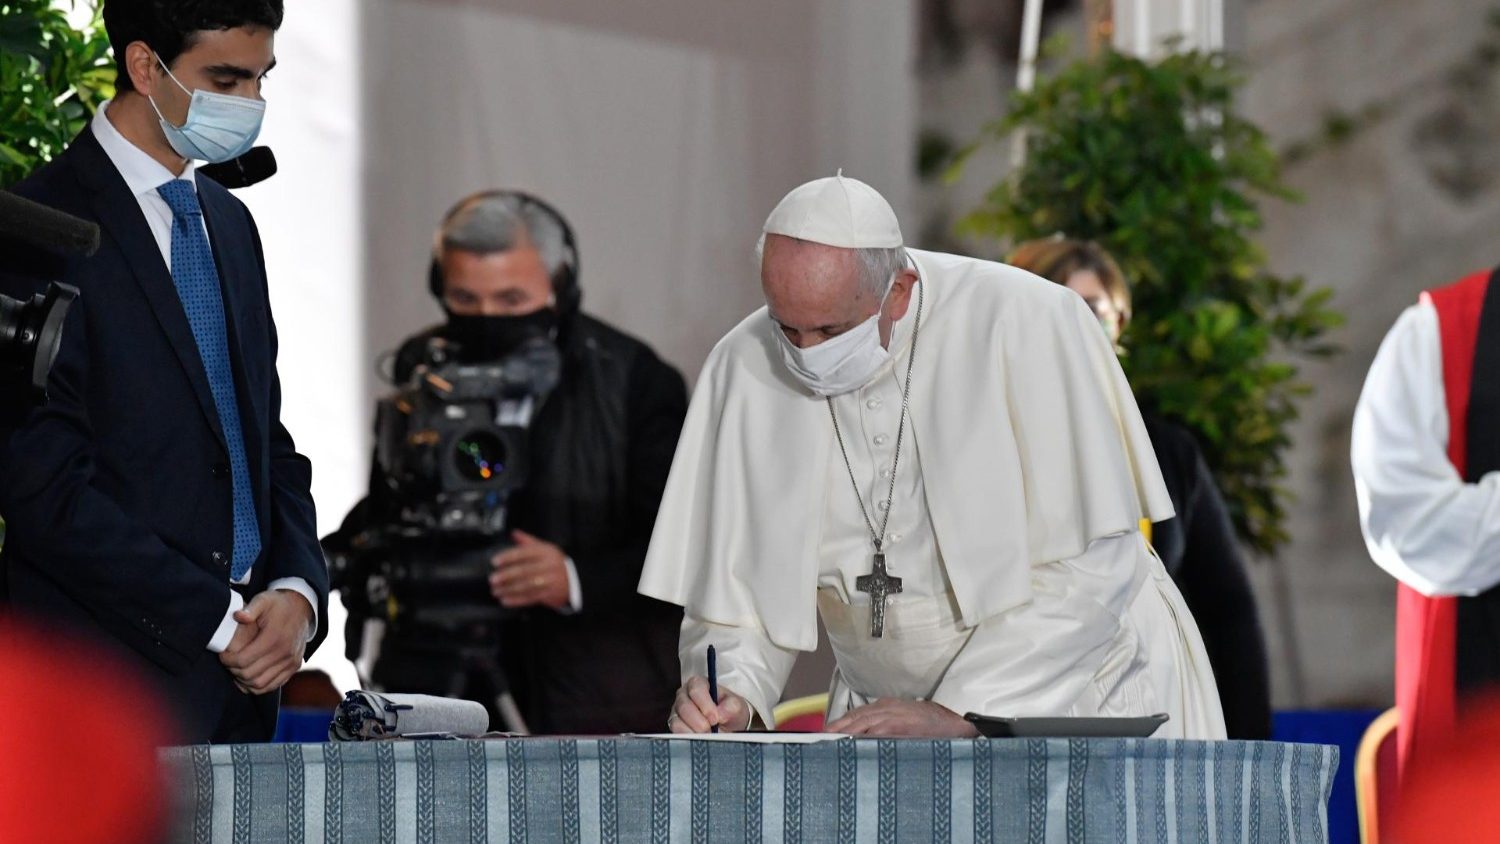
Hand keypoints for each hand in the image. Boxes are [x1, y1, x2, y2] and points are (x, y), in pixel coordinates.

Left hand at [219, 589, 314, 694]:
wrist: (302, 609)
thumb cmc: (278, 605)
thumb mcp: (264, 599)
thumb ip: (251, 608)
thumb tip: (238, 616)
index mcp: (274, 637)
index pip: (243, 660)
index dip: (228, 660)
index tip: (222, 655)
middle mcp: (285, 652)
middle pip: (250, 674)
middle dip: (233, 671)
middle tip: (227, 663)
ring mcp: (291, 662)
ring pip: (260, 684)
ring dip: (244, 681)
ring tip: (236, 670)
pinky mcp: (294, 667)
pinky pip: (273, 685)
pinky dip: (258, 686)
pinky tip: (248, 677)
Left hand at [489, 529, 570, 609]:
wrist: (574, 580)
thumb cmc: (555, 563)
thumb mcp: (545, 548)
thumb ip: (528, 541)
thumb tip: (514, 533)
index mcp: (546, 552)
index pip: (524, 553)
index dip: (508, 557)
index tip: (495, 561)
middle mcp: (548, 566)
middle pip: (524, 571)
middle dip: (506, 576)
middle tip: (493, 579)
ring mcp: (549, 581)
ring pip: (526, 586)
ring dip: (508, 589)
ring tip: (496, 591)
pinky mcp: (548, 594)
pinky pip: (530, 598)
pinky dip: (516, 600)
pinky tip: (505, 600)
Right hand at [668, 676, 751, 732]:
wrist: (729, 727)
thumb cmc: (730, 711)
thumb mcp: (737, 706)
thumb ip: (731, 706)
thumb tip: (720, 714)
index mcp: (699, 684)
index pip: (696, 689)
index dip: (705, 704)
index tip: (715, 718)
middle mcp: (685, 695)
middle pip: (684, 706)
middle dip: (699, 721)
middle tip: (712, 730)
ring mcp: (677, 711)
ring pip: (677, 721)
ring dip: (694, 731)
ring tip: (708, 735)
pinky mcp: (675, 726)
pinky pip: (676, 732)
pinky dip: (688, 737)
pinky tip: (699, 739)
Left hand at [824, 699, 977, 737]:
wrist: (955, 722)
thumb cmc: (928, 725)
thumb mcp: (903, 719)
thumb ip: (884, 727)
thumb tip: (864, 739)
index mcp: (885, 706)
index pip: (857, 714)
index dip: (841, 723)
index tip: (826, 732)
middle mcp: (886, 708)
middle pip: (856, 717)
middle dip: (838, 727)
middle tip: (821, 738)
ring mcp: (894, 715)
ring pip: (864, 722)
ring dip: (846, 731)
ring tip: (831, 740)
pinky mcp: (902, 724)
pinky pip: (879, 730)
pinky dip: (866, 735)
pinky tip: (855, 742)